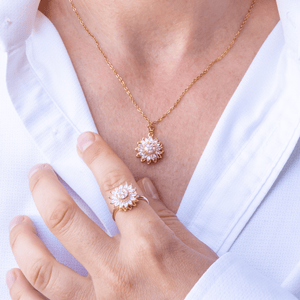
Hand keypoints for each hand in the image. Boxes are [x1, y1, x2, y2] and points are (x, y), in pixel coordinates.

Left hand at [7, 132, 217, 299]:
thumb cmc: (208, 287)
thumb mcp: (191, 245)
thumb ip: (162, 213)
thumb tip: (140, 184)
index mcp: (151, 243)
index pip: (116, 186)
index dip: (98, 156)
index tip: (85, 140)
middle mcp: (120, 270)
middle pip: (67, 218)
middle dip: (46, 188)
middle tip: (38, 173)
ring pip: (45, 268)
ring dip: (24, 240)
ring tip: (18, 222)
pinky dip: (22, 291)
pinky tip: (14, 273)